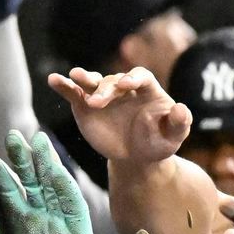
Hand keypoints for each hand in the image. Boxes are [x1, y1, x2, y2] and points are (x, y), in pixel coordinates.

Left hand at [0, 130, 107, 233]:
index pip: (10, 196)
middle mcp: (41, 225)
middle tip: (11, 136)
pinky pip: (72, 206)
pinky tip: (54, 168)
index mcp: (20, 232)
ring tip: (34, 140)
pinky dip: (64, 186)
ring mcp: (61, 229)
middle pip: (32, 184)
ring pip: (53, 189)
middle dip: (22, 161)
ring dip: (45, 165)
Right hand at [48, 67, 191, 165]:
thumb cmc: (158, 143)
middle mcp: (123, 88)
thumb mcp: (173, 136)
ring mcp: (103, 95)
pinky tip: (53, 80)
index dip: (133, 78)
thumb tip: (180, 109)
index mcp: (146, 89)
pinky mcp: (85, 106)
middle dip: (106, 90)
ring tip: (74, 76)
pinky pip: (74, 93)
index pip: (140, 76)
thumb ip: (179, 123)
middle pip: (113, 81)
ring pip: (93, 82)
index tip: (126, 84)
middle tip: (97, 102)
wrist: (136, 157)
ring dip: (84, 78)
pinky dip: (64, 86)